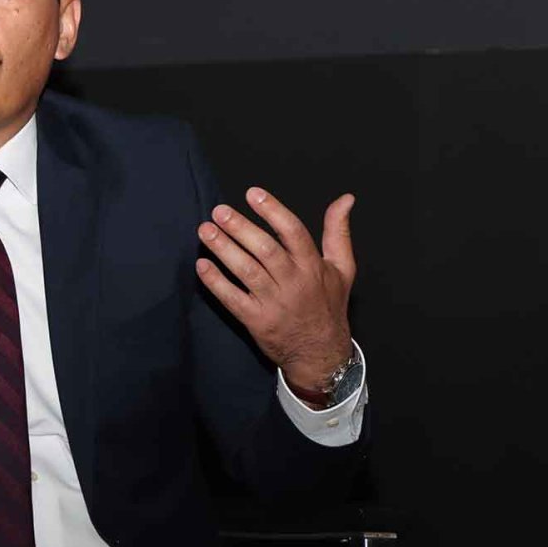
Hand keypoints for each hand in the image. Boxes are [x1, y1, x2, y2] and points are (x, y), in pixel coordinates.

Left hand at [195, 187, 356, 392]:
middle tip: (219, 210)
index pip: (293, 232)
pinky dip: (216, 282)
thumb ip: (338, 232)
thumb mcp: (342, 268)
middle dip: (240, 227)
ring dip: (224, 249)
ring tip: (205, 230)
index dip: (272, 211)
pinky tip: (202, 265)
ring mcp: (274, 303)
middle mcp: (294, 283)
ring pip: (246, 271)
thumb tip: (345, 199)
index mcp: (313, 266)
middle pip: (265, 250)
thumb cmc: (328, 304)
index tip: (252, 193)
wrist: (321, 353)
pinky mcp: (256, 321)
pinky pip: (232, 299)